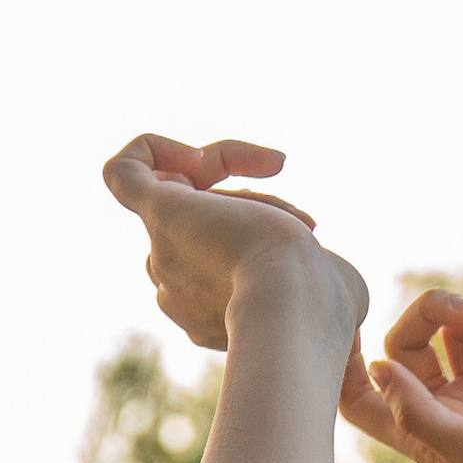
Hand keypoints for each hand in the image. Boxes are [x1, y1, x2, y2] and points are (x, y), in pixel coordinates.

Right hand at [102, 136, 366, 354]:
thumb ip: (316, 265)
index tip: (310, 226)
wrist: (294, 305)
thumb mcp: (338, 286)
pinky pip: (125, 172)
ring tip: (281, 213)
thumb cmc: (321, 308)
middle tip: (300, 221)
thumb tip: (315, 252)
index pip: (228, 250)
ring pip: (195, 197)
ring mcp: (164, 253)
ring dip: (245, 194)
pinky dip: (156, 148)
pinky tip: (201, 156)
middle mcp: (175, 288)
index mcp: (207, 314)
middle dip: (258, 209)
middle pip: (208, 222)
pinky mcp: (157, 214)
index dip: (271, 228)